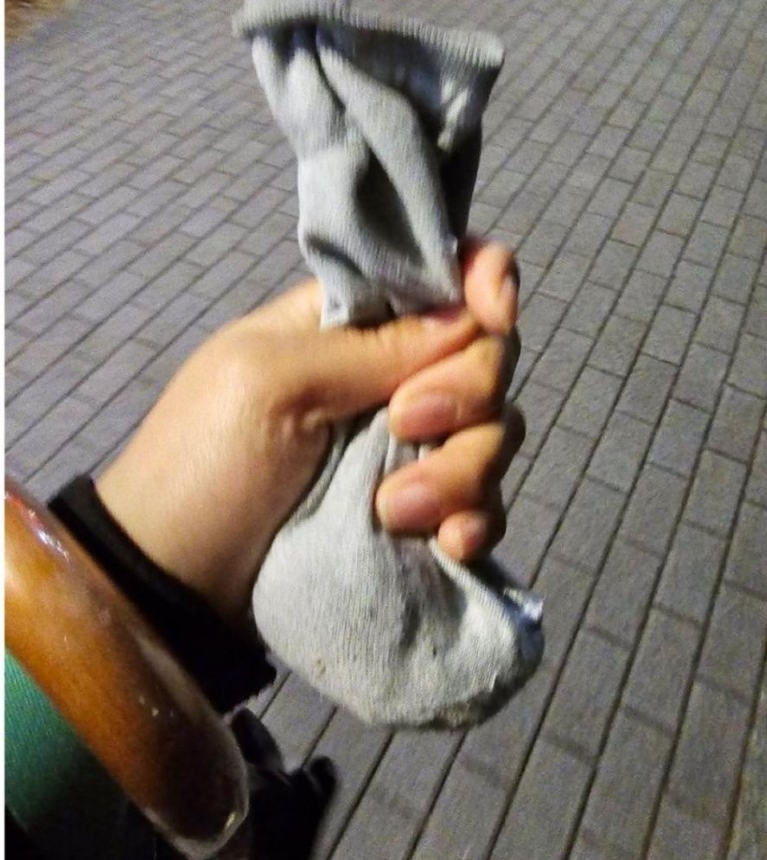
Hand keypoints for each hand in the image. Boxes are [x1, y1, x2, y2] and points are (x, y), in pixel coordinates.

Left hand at [96, 238, 523, 619]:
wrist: (178, 584)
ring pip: (493, 435)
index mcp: (351, 323)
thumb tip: (468, 317)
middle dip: (465, 392)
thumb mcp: (269, 381)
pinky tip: (446, 545)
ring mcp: (412, 452)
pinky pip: (484, 506)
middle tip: (402, 427)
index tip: (493, 314)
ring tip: (392, 513)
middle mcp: (393, 378)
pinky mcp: (422, 518)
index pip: (445, 275)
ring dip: (462, 472)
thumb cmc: (203, 462)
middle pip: (487, 358)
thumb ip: (370, 345)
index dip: (485, 281)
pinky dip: (476, 522)